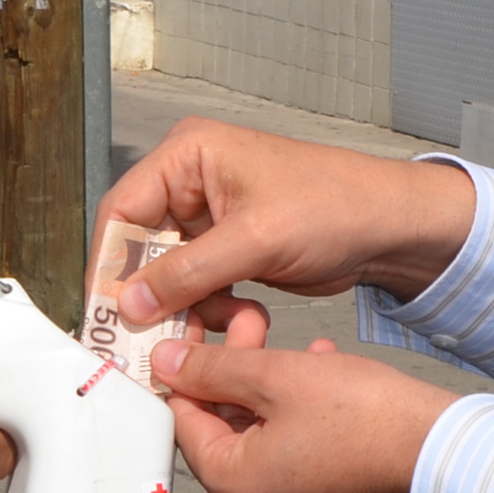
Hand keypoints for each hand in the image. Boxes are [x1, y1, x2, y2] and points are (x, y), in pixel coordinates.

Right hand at [97, 120, 476, 332]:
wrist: (389, 227)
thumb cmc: (334, 206)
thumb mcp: (255, 239)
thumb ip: (186, 272)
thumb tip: (129, 303)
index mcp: (188, 155)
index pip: (122, 209)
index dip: (109, 263)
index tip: (105, 314)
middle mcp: (190, 180)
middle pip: (138, 243)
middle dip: (146, 291)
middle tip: (143, 338)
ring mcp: (207, 216)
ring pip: (164, 271)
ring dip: (178, 305)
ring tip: (201, 329)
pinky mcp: (226, 247)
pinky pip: (192, 283)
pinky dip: (202, 307)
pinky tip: (228, 318)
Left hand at [152, 334, 464, 492]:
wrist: (450, 458)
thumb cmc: (373, 422)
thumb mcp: (280, 375)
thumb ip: (215, 368)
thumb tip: (171, 365)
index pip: (186, 421)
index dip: (191, 368)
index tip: (199, 335)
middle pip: (225, 433)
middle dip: (240, 374)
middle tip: (257, 327)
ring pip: (262, 445)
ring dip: (273, 393)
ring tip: (305, 353)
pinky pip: (295, 465)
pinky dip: (299, 424)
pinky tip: (325, 383)